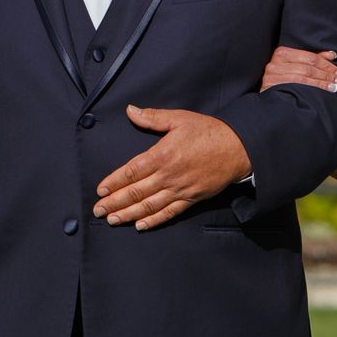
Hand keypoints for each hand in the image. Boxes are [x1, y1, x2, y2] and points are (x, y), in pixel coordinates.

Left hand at [94, 106, 252, 230]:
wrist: (238, 148)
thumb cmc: (208, 131)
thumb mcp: (179, 118)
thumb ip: (152, 117)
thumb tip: (130, 110)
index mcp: (162, 155)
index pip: (131, 171)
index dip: (114, 182)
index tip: (100, 190)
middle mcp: (168, 175)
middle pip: (136, 192)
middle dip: (115, 202)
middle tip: (97, 210)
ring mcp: (180, 189)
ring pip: (149, 205)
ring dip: (129, 214)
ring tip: (112, 220)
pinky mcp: (191, 199)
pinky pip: (169, 212)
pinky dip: (154, 220)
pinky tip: (140, 225)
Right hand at [261, 46, 336, 92]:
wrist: (265, 100)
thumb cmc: (282, 80)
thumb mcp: (296, 66)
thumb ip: (312, 59)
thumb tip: (333, 55)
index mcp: (282, 52)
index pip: (310, 57)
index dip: (327, 65)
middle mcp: (275, 63)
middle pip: (308, 68)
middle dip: (327, 74)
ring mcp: (272, 76)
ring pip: (303, 78)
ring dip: (322, 83)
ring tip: (335, 87)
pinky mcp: (270, 88)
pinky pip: (295, 88)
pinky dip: (312, 90)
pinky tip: (322, 93)